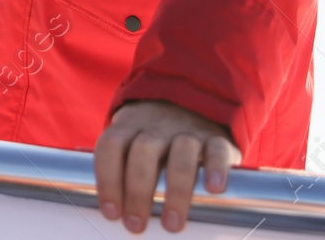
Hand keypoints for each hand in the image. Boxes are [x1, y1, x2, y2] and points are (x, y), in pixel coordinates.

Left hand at [94, 100, 238, 233]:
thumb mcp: (133, 140)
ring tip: (172, 224)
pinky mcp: (217, 137)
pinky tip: (214, 189)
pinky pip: (217, 149)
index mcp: (130, 124)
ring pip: (181, 151)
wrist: (197, 99)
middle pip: (144, 151)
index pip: (111, 145)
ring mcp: (188, 128)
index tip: (111, 213)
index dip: (107, 179)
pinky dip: (216, 168)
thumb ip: (122, 168)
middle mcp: (157, 124)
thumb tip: (111, 211)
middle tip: (136, 226)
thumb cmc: (156, 138)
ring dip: (176, 190)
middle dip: (137, 192)